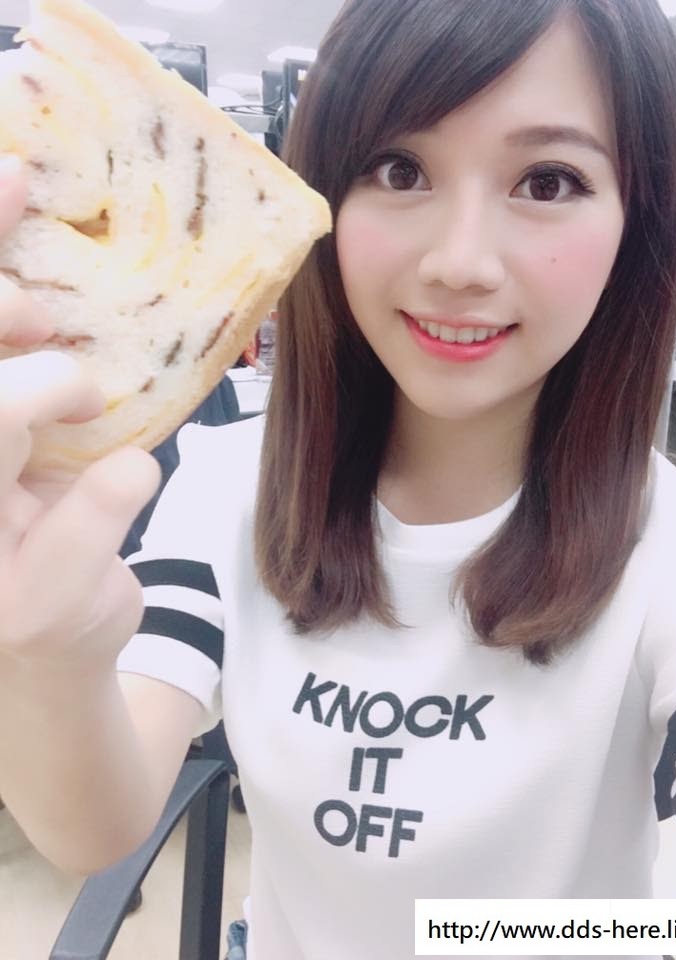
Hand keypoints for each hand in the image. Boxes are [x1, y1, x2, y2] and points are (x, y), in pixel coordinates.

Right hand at [0, 155, 159, 668]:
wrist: (42, 657)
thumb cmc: (28, 535)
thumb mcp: (19, 450)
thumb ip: (23, 371)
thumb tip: (53, 278)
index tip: (18, 175)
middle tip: (43, 320)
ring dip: (52, 385)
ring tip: (82, 394)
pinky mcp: (31, 598)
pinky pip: (107, 488)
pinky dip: (127, 473)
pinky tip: (126, 473)